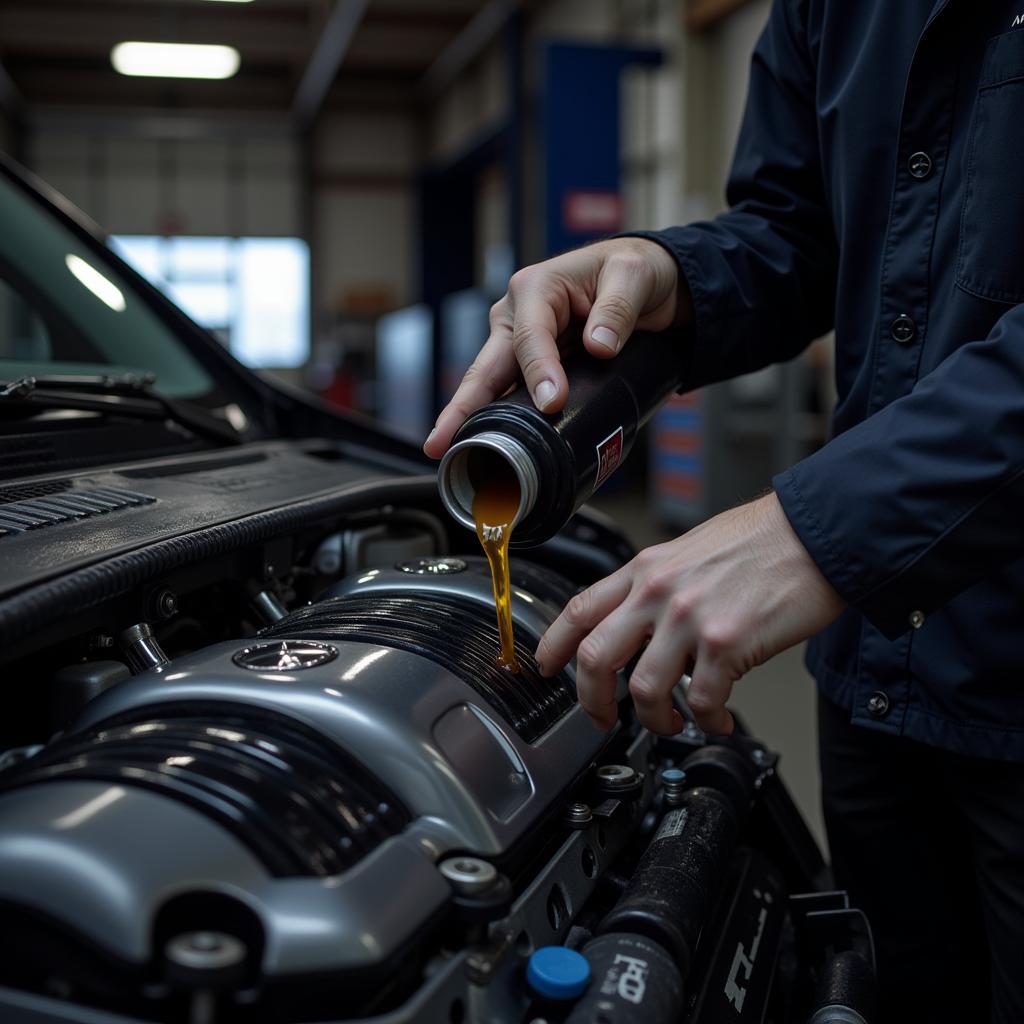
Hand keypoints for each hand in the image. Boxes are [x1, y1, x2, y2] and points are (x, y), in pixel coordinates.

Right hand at [423, 237, 686, 457]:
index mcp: (536, 288)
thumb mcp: (634, 276)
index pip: (531, 337)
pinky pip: (510, 395)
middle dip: (463, 406)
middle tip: (441, 441)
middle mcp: (516, 316)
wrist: (645, 281)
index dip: (539, 372)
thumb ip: (617, 309)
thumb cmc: (635, 271)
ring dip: (472, 419)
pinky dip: (498, 420)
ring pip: (492, 386)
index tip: (551, 403)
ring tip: (453, 452)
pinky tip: (487, 446)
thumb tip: (599, 345)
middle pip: (488, 368)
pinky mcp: (529, 365)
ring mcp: (518, 342)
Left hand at [535, 492, 844, 735]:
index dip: (553, 646)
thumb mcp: (688, 550)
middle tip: (601, 718)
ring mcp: (690, 618)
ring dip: (654, 720)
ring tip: (670, 722)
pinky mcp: (727, 643)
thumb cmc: (760, 540)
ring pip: (643, 690)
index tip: (545, 669)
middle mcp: (658, 593)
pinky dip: (707, 720)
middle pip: (595, 658)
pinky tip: (716, 718)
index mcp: (644, 570)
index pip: (579, 610)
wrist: (813, 533)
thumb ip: (656, 585)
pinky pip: (702, 701)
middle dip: (590, 701)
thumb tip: (638, 623)